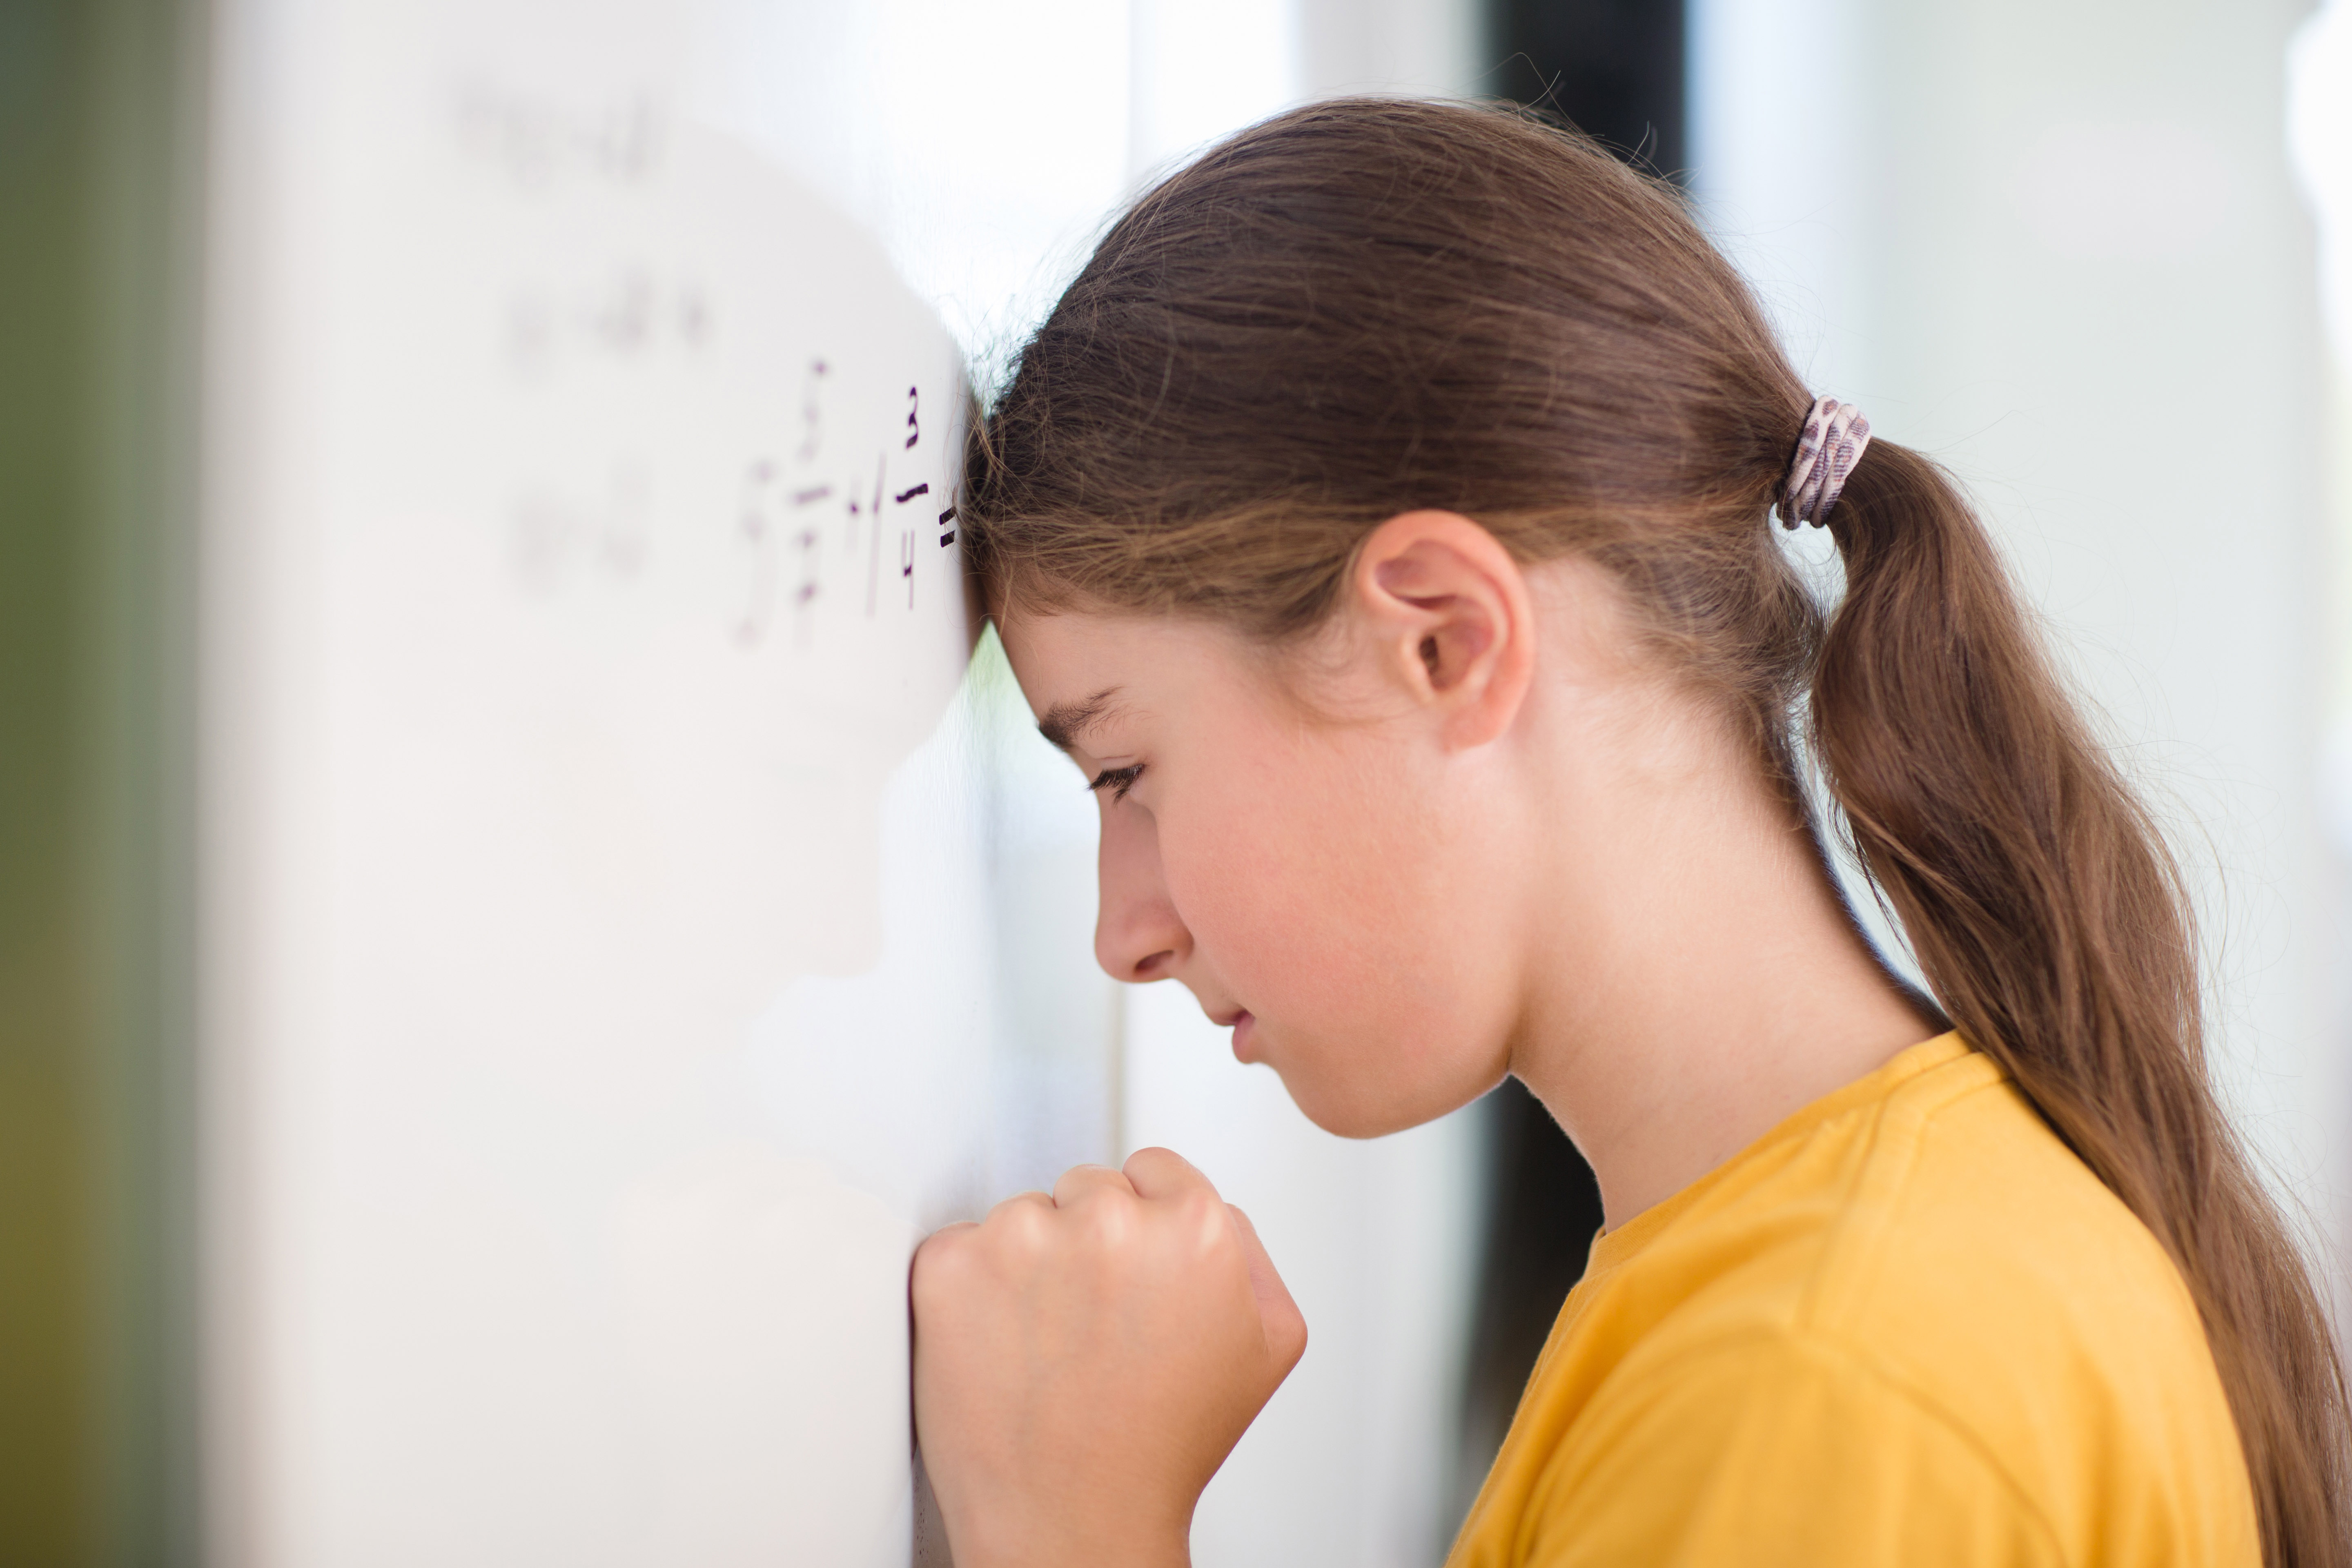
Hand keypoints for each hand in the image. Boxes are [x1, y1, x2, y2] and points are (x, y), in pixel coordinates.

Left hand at [910, 1147, 1307, 1567]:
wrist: (1074, 1523)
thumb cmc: (1163, 1447)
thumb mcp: (1266, 1343)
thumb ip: (1249, 1251)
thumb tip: (1208, 1206)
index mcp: (1194, 1226)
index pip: (1152, 1171)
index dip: (1143, 1231)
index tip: (1130, 1282)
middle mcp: (1108, 1220)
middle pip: (1087, 1188)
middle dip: (1088, 1244)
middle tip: (1092, 1327)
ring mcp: (1021, 1239)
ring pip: (1023, 1215)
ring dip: (1029, 1266)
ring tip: (1049, 1347)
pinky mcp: (950, 1269)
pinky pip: (958, 1247)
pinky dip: (970, 1291)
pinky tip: (1001, 1348)